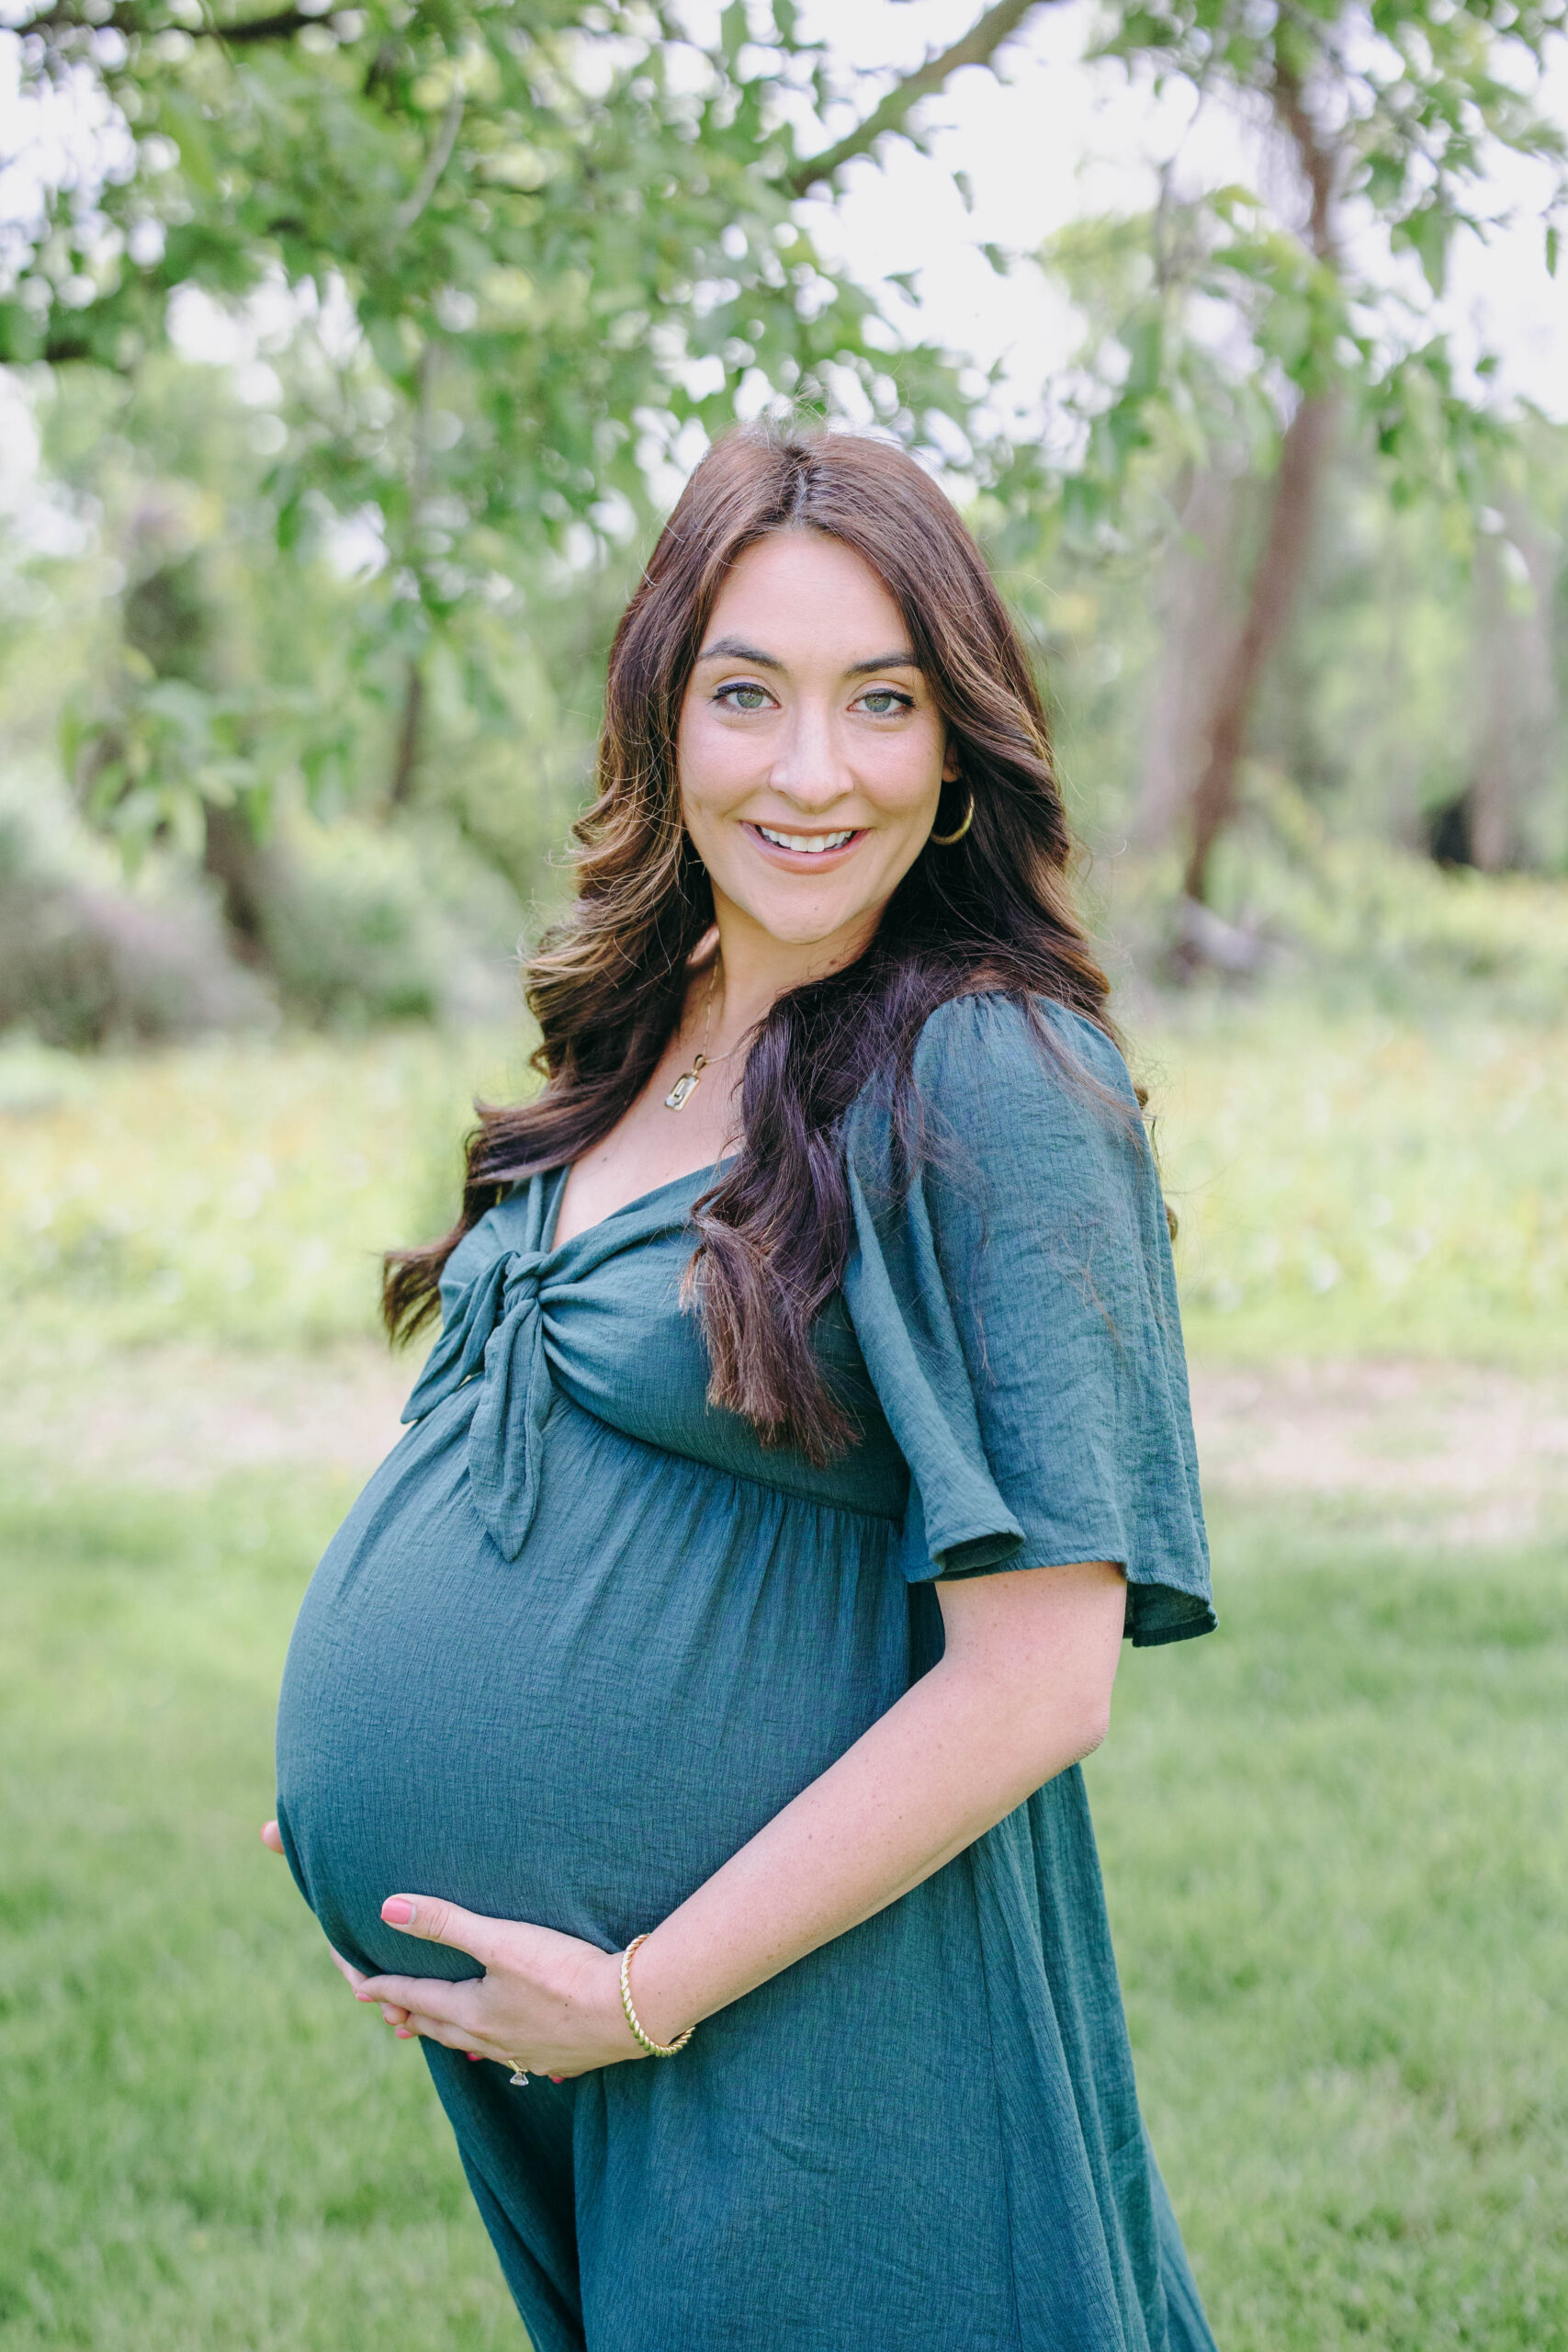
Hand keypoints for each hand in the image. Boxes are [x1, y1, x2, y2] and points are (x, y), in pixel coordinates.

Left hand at [260, 1822, 641, 2078]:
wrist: (632, 2011)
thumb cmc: (565, 1972)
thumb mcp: (501, 1940)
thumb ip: (445, 1923)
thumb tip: (387, 1909)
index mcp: (471, 2013)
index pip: (412, 1999)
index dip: (380, 1988)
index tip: (355, 1983)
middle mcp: (490, 2040)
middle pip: (436, 2027)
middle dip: (406, 2013)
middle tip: (384, 2007)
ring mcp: (523, 2053)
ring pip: (470, 2043)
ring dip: (444, 2029)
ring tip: (432, 2024)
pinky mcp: (555, 2057)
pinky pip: (505, 2052)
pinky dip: (487, 2041)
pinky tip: (502, 2038)